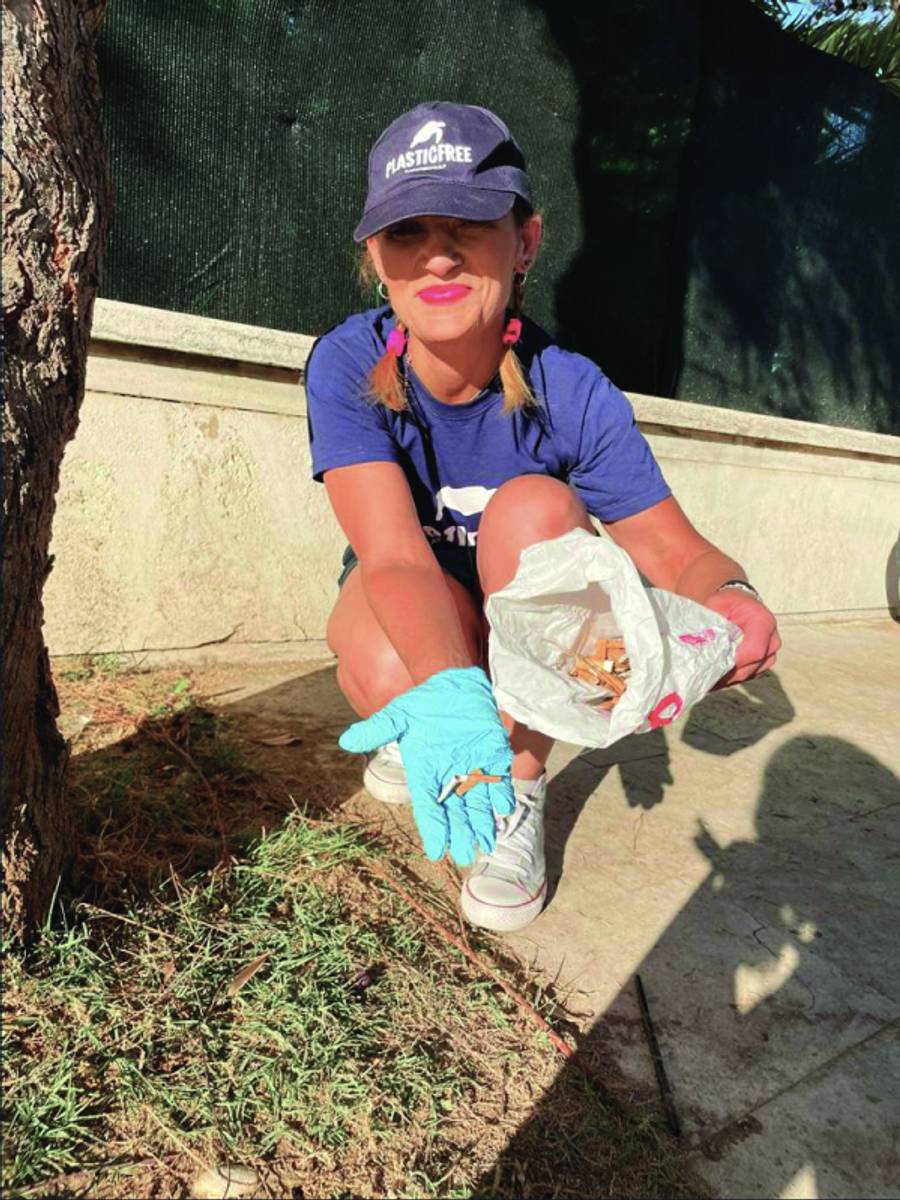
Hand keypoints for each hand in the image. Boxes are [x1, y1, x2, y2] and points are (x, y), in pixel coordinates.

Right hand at [338, 666, 515, 865]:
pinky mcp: (494, 756)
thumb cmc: (423, 703)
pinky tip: (504, 808)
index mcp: (426, 773)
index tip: (435, 851)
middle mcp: (449, 776)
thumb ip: (378, 729)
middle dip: (460, 834)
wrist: (453, 684)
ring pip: (478, 803)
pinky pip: (498, 780)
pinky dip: (501, 794)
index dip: (433, 829)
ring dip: (482, 823)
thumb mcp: (398, 715)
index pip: (429, 807)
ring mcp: (473, 768)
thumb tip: (347, 740)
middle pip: (455, 813)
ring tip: (486, 845)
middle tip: (465, 856)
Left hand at [703, 590, 780, 688]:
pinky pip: (749, 674)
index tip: (714, 665)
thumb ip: (711, 623)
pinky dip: (732, 676)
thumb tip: (700, 643)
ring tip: (708, 674)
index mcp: (763, 622)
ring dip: (729, 677)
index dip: (734, 661)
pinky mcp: (764, 661)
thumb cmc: (730, 602)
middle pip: (752, 666)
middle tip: (705, 673)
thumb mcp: (717, 605)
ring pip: (750, 673)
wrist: (740, 603)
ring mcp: (770, 652)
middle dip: (727, 672)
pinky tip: (717, 674)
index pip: (754, 651)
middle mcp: (772, 639)